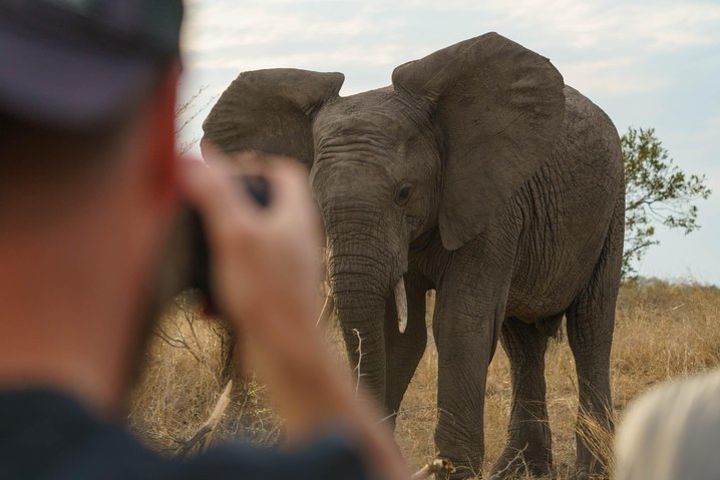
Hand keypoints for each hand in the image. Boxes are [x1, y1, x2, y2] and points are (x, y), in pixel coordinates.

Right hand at [179, 150, 408, 479]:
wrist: (286, 352)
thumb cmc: (268, 293)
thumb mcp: (235, 234)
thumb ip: (216, 193)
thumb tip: (195, 158)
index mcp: (296, 215)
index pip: (285, 172)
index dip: (255, 164)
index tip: (223, 172)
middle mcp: (297, 237)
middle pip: (264, 205)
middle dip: (229, 207)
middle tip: (201, 214)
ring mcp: (288, 265)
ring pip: (250, 242)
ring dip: (220, 249)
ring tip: (198, 263)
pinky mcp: (276, 292)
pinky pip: (245, 276)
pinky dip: (224, 282)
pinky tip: (207, 304)